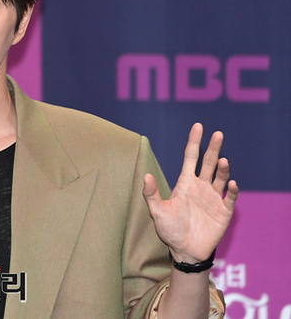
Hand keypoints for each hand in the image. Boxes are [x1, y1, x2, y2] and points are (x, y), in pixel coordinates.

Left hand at [142, 123, 238, 263]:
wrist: (185, 251)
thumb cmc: (170, 230)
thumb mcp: (157, 211)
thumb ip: (151, 194)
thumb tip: (146, 176)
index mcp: (185, 183)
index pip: (191, 158)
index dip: (194, 142)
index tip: (198, 126)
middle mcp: (201, 187)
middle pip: (208, 163)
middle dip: (213, 148)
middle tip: (217, 134)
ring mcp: (213, 198)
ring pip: (220, 177)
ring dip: (222, 169)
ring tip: (222, 160)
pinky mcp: (223, 211)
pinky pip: (229, 197)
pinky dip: (230, 190)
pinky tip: (230, 184)